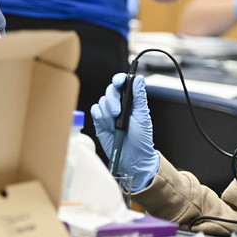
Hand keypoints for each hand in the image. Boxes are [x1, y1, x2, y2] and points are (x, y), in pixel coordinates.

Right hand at [90, 73, 159, 190]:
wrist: (132, 158)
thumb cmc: (141, 139)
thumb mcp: (142, 116)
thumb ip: (139, 96)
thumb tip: (138, 79)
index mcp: (130, 101)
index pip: (122, 83)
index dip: (119, 80)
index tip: (119, 83)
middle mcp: (118, 104)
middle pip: (110, 90)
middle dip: (113, 101)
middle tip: (118, 113)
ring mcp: (108, 113)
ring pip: (101, 101)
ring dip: (108, 113)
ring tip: (116, 125)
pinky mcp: (99, 121)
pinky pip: (94, 111)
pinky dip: (100, 117)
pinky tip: (107, 126)